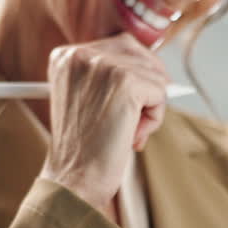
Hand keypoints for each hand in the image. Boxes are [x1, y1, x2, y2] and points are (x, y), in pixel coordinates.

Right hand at [38, 33, 169, 212]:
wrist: (74, 180)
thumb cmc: (84, 149)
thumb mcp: (88, 100)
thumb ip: (110, 78)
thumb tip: (158, 70)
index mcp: (66, 56)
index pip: (121, 47)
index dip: (134, 77)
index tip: (121, 107)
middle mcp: (81, 54)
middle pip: (142, 55)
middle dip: (145, 90)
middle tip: (126, 122)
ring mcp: (103, 65)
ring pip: (154, 75)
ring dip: (148, 108)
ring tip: (123, 131)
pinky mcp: (126, 82)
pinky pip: (161, 94)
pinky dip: (154, 119)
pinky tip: (131, 135)